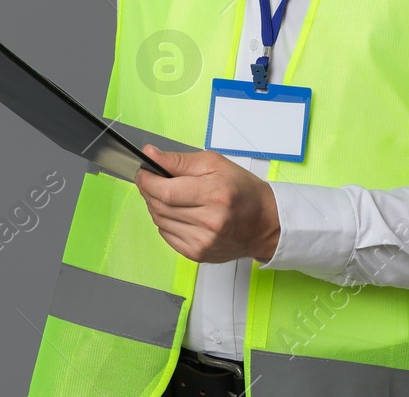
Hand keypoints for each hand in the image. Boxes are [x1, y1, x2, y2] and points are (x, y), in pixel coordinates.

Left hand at [133, 144, 280, 263]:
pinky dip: (165, 222)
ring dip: (155, 206)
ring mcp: (203, 242)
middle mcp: (209, 222)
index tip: (142, 172)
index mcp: (214, 195)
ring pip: (160, 221)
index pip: (165, 191)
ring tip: (167, 195)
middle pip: (160, 207)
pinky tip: (177, 212)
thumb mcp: (214, 164)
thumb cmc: (243, 190)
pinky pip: (167, 236)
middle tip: (150, 180)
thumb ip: (179, 160)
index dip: (147, 181)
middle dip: (148, 191)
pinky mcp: (199, 254)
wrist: (265, 222)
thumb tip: (151, 155)